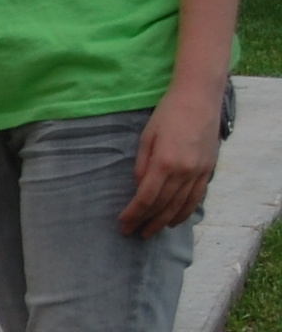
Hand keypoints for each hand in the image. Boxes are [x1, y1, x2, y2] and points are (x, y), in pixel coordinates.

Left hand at [119, 83, 222, 237]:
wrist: (200, 98)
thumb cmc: (167, 114)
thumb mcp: (146, 138)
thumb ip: (142, 166)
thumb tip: (138, 188)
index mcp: (165, 163)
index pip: (145, 198)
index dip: (133, 214)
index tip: (123, 224)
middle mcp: (184, 171)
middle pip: (163, 206)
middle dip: (146, 222)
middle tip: (133, 233)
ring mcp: (199, 171)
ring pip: (181, 205)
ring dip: (165, 221)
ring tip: (151, 232)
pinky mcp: (209, 169)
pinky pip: (197, 197)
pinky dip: (186, 211)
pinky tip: (176, 219)